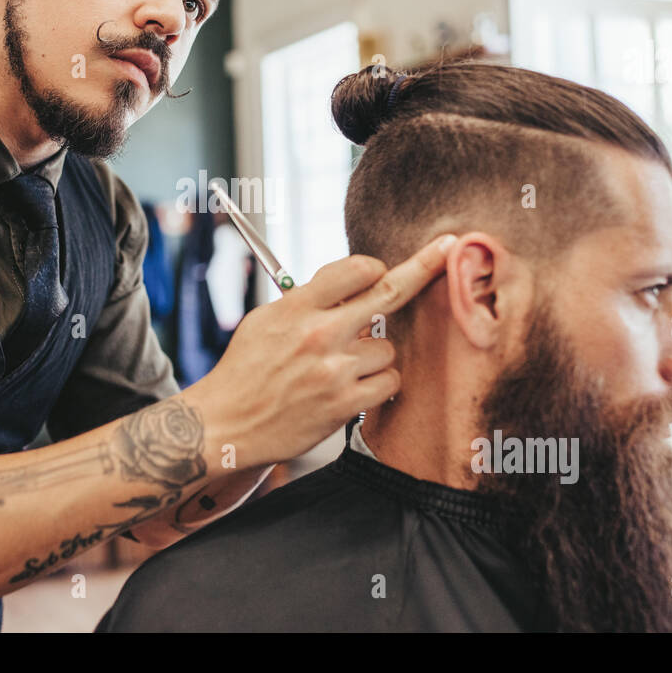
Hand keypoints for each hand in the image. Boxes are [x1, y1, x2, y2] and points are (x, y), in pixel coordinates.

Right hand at [187, 235, 456, 467]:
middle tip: (445, 248)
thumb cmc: (245, 370)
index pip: (355, 268)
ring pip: (388, 348)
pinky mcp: (345, 404)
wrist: (226, 424)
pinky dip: (378, 385)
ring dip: (374, 356)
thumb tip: (349, 283)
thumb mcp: (266, 320)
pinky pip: (389, 382)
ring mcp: (334, 370)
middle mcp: (319, 334)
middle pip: (389, 292)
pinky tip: (353, 388)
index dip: (373, 268)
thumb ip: (307, 301)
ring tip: (341, 368)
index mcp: (297, 307)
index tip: (379, 271)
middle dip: (422, 266)